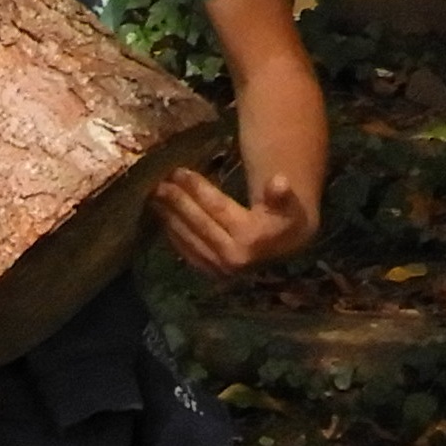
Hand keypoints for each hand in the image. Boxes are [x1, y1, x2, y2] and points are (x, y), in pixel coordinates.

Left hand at [150, 164, 316, 276]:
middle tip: (159, 183)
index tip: (179, 172)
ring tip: (155, 197)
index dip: (197, 189)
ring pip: (188, 239)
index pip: (217, 208)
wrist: (287, 250)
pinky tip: (163, 217)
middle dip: (177, 202)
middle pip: (198, 223)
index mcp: (250, 238)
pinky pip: (187, 251)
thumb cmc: (286, 220)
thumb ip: (282, 194)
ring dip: (169, 217)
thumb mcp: (290, 205)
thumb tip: (279, 182)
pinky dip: (173, 234)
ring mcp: (219, 269)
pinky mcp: (212, 274)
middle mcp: (232, 257)